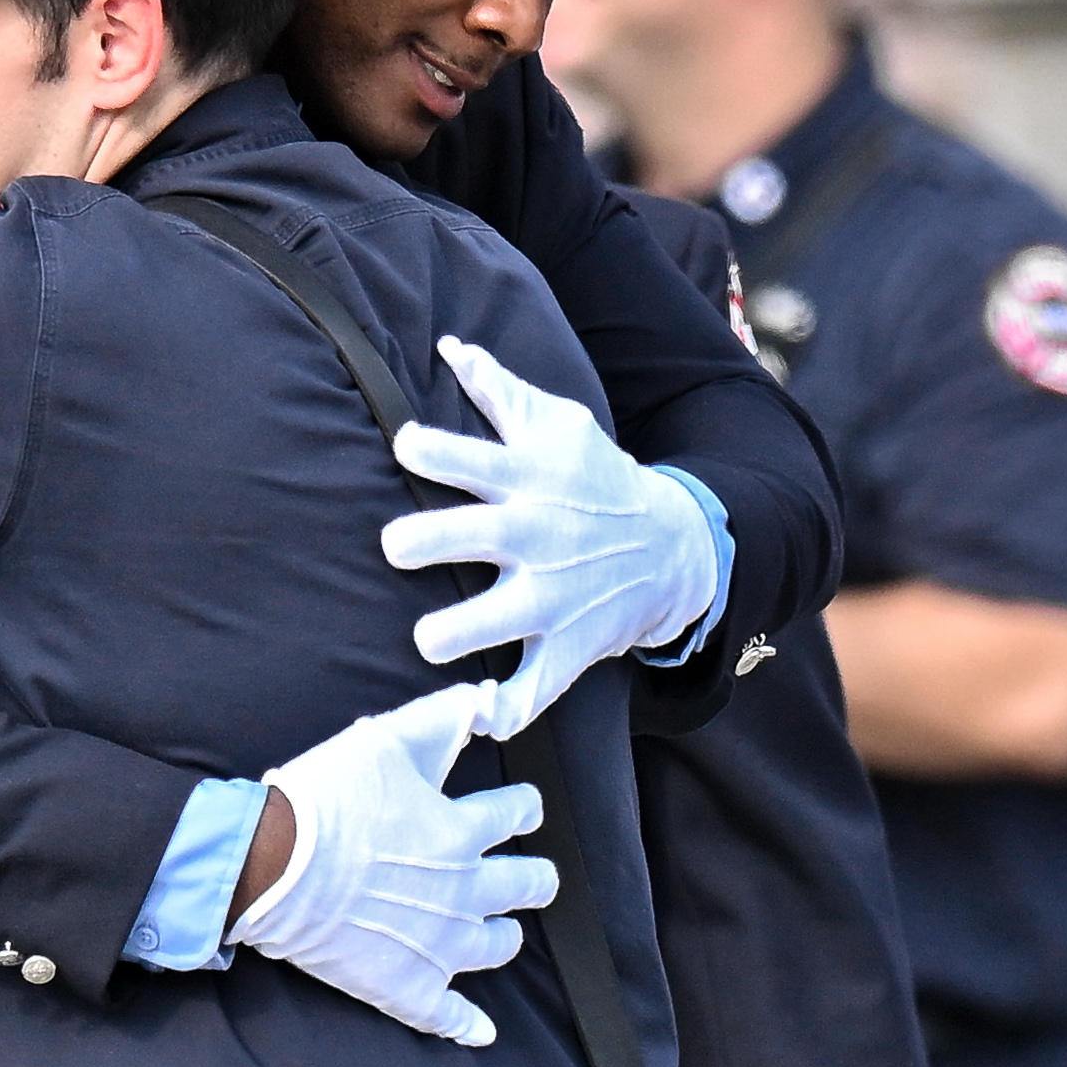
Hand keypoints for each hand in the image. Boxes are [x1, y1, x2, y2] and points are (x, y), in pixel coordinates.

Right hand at [229, 679, 552, 1044]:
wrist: (271, 866)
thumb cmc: (324, 798)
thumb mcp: (385, 739)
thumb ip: (441, 717)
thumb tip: (486, 701)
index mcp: (463, 832)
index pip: (519, 815)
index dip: (523, 807)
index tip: (521, 809)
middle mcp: (464, 891)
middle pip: (528, 885)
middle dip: (533, 876)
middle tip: (529, 875)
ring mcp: (438, 945)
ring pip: (498, 946)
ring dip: (504, 935)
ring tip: (500, 931)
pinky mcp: (406, 987)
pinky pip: (447, 1016)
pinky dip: (467, 1026)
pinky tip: (481, 1031)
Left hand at [383, 337, 729, 737]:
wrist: (673, 545)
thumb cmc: (597, 480)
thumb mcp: (559, 426)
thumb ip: (500, 392)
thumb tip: (450, 347)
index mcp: (526, 480)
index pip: (470, 455)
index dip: (431, 448)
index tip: (406, 445)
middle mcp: (536, 536)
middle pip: (475, 534)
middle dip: (429, 539)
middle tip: (394, 545)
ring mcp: (552, 595)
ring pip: (500, 619)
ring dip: (460, 631)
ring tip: (428, 640)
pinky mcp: (567, 645)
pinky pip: (537, 686)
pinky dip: (512, 709)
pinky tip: (480, 718)